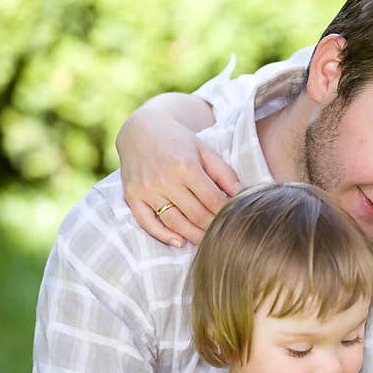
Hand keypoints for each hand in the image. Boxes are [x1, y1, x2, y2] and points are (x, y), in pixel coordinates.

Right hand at [117, 107, 240, 246]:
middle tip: (224, 234)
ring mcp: (146, 189)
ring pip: (174, 222)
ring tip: (206, 242)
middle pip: (196, 214)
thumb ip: (223, 172)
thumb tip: (241, 194)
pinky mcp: (132, 196)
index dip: (226, 213)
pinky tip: (178, 242)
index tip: (234, 219)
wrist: (140, 131)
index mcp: (185, 166)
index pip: (212, 199)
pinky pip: (147, 222)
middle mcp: (164, 179)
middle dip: (212, 227)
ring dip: (193, 236)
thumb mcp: (204, 150)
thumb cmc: (177, 141)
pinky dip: (162, 235)